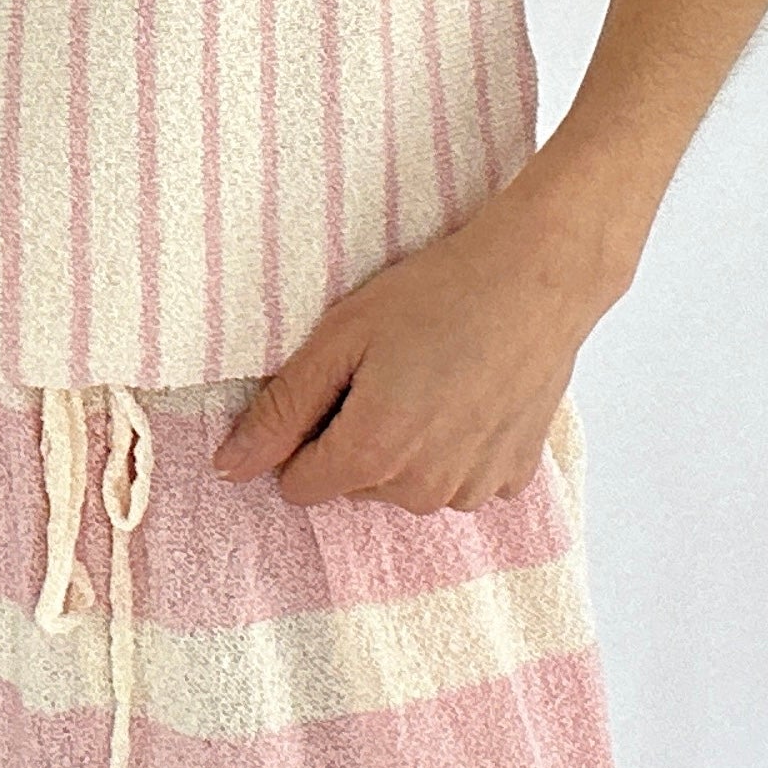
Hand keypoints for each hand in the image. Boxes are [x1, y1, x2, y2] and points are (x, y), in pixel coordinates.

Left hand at [210, 166, 633, 511]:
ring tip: (435, 374)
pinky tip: (472, 392)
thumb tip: (227, 467)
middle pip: (355, 484)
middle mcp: (422, 491)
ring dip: (409, 445)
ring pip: (408, 485)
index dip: (305, 434)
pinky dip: (458, 446)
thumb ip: (280, 411)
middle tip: (391, 367)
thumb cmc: (438, 294)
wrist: (540, 276)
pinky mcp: (513, 478)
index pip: (299, 486)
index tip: (337, 384)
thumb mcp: (341, 337)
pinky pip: (460, 478)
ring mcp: (472, 489)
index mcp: (371, 456)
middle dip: (359, 436)